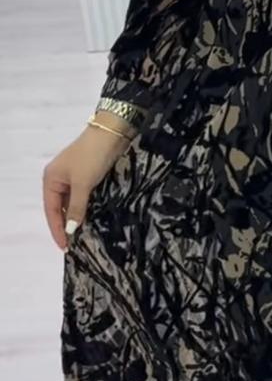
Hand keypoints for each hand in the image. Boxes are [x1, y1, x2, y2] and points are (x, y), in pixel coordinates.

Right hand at [43, 124, 130, 250]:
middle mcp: (58, 178)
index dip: (57, 229)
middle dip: (65, 225)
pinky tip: (89, 219)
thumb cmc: (92, 157)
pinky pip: (81, 197)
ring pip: (71, 203)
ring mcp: (72, 176)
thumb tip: (71, 230)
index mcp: (51, 179)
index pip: (51, 210)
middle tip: (73, 245)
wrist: (110, 133)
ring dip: (75, 218)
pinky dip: (84, 208)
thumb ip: (76, 208)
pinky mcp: (86, 175)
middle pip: (59, 207)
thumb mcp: (83, 184)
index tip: (64, 247)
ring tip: (81, 236)